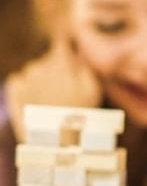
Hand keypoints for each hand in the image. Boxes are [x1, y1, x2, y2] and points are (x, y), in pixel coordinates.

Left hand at [5, 24, 102, 141]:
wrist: (54, 143)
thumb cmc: (81, 118)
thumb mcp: (93, 92)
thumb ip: (85, 67)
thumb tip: (78, 52)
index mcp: (62, 63)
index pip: (62, 42)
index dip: (66, 42)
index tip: (69, 43)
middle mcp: (41, 65)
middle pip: (50, 61)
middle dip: (58, 72)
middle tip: (68, 94)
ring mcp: (25, 76)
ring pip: (36, 72)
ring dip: (43, 82)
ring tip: (53, 104)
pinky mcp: (14, 88)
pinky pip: (21, 81)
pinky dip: (29, 89)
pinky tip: (38, 104)